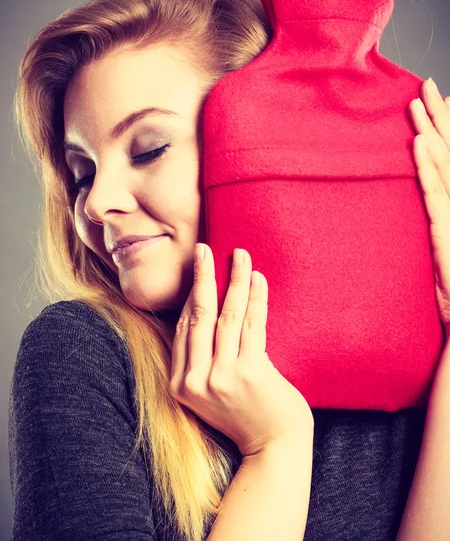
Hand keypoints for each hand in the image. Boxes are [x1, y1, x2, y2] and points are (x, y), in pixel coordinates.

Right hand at [169, 244, 313, 457]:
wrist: (274, 447)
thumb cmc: (245, 414)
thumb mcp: (210, 391)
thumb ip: (200, 360)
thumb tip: (201, 314)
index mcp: (181, 384)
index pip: (183, 328)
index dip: (190, 294)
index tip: (197, 269)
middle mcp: (196, 381)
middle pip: (198, 316)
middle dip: (202, 277)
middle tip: (203, 248)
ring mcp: (222, 377)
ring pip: (226, 315)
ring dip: (234, 280)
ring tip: (240, 255)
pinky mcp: (250, 373)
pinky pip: (253, 325)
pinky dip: (256, 298)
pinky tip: (258, 278)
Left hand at [409, 78, 449, 335]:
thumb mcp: (442, 245)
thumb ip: (436, 213)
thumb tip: (426, 193)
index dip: (444, 129)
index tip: (434, 102)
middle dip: (439, 118)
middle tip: (426, 85)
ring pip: (445, 166)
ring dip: (432, 133)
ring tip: (419, 104)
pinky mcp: (448, 230)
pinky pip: (437, 195)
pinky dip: (429, 169)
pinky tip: (420, 147)